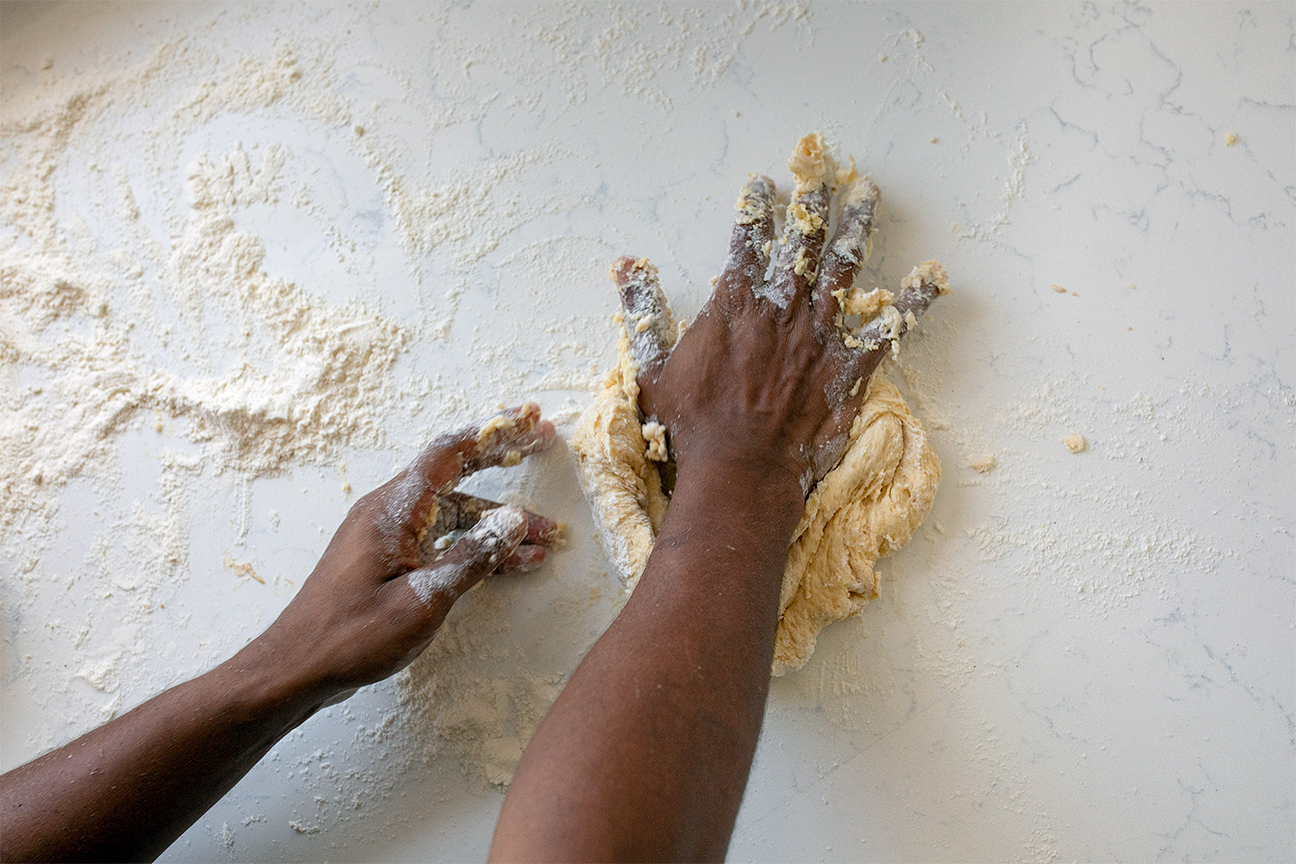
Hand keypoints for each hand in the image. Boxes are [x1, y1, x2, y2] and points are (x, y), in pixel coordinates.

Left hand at [254, 403, 558, 703]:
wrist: (297, 668)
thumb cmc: (351, 636)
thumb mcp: (422, 600)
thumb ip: (471, 558)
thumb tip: (514, 520)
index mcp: (393, 510)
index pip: (450, 453)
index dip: (494, 433)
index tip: (530, 420)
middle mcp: (390, 512)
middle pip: (454, 472)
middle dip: (500, 458)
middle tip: (542, 442)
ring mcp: (389, 536)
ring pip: (454, 514)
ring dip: (498, 523)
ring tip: (545, 537)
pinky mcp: (390, 560)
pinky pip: (442, 540)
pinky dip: (476, 547)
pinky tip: (512, 564)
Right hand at [613, 136, 944, 496]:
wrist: (738, 469)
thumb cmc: (692, 426)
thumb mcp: (651, 368)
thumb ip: (643, 312)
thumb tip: (625, 265)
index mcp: (736, 308)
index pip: (747, 244)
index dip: (754, 211)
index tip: (762, 184)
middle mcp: (781, 312)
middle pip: (801, 244)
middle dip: (812, 203)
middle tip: (823, 169)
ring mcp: (818, 338)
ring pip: (843, 270)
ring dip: (856, 228)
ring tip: (868, 194)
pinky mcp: (847, 369)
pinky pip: (886, 331)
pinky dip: (911, 304)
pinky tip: (933, 277)